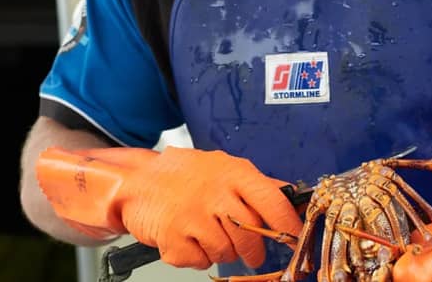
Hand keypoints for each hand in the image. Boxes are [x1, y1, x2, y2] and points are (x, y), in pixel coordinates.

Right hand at [37, 146, 302, 268]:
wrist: (135, 182)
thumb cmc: (184, 175)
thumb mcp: (223, 168)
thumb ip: (256, 184)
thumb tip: (293, 197)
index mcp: (232, 172)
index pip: (272, 201)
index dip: (288, 224)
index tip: (295, 237)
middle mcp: (214, 193)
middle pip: (251, 235)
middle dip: (253, 250)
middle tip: (250, 251)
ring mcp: (192, 216)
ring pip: (227, 253)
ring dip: (221, 251)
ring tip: (206, 233)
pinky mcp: (173, 239)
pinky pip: (201, 262)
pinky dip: (197, 256)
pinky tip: (188, 238)